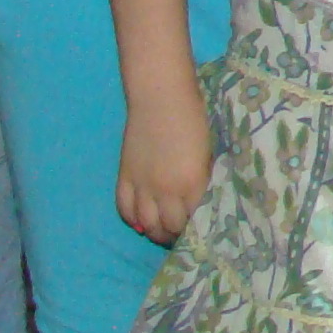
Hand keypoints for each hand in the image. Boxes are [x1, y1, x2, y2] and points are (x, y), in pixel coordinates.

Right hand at [116, 90, 212, 244]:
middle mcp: (165, 190)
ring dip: (155, 232)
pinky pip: (124, 209)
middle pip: (169, 227)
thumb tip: (200, 202)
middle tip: (182, 234)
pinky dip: (132, 219)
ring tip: (163, 232)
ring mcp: (142, 185)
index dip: (199, 229)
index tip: (202, 231)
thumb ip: (203, 181)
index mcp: (192, 183)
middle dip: (177, 235)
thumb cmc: (194, 119)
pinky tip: (141, 221)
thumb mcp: (208, 154)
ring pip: (146, 224)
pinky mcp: (125, 176)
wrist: (162, 97)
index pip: (195, 221)